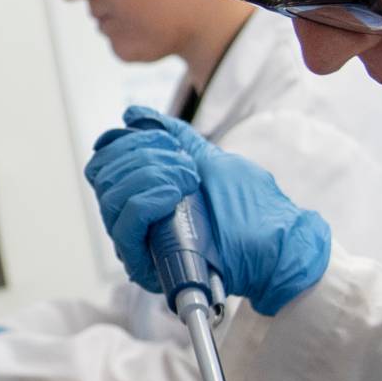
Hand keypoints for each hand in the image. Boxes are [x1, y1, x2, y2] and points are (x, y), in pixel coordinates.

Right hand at [85, 106, 333, 314]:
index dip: (130, 143)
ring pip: (112, 196)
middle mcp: (136, 219)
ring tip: (186, 183)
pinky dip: (146, 202)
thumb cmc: (253, 210)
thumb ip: (174, 138)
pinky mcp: (145, 265)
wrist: (277, 247)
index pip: (106, 161)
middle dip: (143, 157)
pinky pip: (125, 225)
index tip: (170, 146)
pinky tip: (173, 196)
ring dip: (149, 177)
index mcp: (147, 194)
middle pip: (104, 176)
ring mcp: (139, 243)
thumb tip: (134, 115)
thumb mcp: (212, 161)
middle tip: (184, 168)